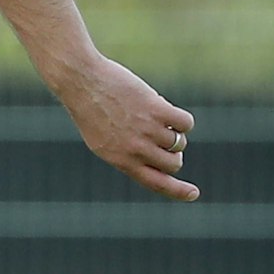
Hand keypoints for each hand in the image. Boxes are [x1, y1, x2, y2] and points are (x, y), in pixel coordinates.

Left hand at [58, 56, 198, 201]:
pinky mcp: (156, 110)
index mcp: (120, 160)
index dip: (177, 191)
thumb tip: (160, 158)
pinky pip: (185, 123)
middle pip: (173, 163)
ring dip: (172, 131)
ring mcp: (146, 130)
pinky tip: (163, 108)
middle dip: (171, 153)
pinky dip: (180, 118)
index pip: (156, 184)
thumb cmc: (90, 108)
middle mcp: (135, 150)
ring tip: (150, 116)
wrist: (80, 79)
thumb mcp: (102, 140)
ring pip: (179, 143)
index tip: (193, 194)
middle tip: (158, 135)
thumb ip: (128, 155)